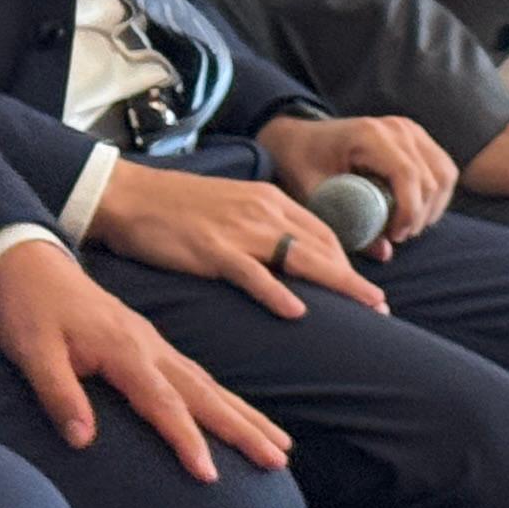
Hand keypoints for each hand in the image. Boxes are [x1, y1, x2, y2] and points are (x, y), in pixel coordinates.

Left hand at [0, 242, 289, 481]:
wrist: (32, 266)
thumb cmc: (29, 311)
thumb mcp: (32, 352)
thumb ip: (58, 394)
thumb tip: (83, 441)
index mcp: (123, 350)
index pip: (162, 403)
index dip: (187, 440)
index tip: (210, 474)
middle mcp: (150, 347)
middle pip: (205, 394)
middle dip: (243, 429)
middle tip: (278, 461)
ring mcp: (155, 345)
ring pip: (210, 385)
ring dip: (246, 416)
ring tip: (280, 445)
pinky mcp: (152, 345)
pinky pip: (198, 376)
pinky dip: (226, 398)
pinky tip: (240, 415)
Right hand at [84, 162, 383, 319]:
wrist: (128, 196)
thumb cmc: (175, 207)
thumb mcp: (228, 208)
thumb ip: (259, 228)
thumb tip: (284, 256)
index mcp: (267, 200)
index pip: (321, 231)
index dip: (348, 261)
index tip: (365, 287)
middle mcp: (261, 212)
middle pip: (322, 246)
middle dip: (355, 277)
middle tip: (380, 306)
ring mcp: (238, 231)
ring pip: (301, 258)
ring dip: (339, 285)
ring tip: (366, 309)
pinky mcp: (213, 250)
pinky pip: (253, 274)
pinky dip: (278, 293)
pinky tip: (298, 311)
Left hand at [254, 110, 456, 247]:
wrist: (300, 137)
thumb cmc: (302, 163)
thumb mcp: (315, 194)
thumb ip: (347, 223)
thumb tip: (385, 253)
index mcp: (370, 135)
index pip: (408, 175)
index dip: (409, 212)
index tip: (394, 237)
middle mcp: (397, 127)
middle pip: (432, 178)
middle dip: (420, 215)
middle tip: (396, 237)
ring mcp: (411, 129)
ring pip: (445, 174)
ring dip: (432, 207)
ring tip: (405, 227)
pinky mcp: (418, 137)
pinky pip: (444, 169)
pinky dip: (437, 196)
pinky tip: (415, 213)